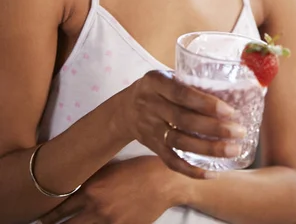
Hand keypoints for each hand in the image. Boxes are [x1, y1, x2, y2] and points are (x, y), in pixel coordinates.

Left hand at [38, 156, 185, 223]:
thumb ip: (91, 179)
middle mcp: (96, 207)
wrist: (164, 181)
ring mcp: (109, 222)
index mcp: (91, 188)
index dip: (47, 215)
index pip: (59, 207)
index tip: (41, 217)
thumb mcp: (110, 168)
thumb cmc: (138, 169)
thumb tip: (73, 186)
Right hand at [116, 70, 245, 177]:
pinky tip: (211, 173)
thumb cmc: (157, 89)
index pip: (181, 93)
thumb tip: (229, 88)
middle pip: (183, 120)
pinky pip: (170, 161)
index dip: (205, 103)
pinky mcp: (151, 146)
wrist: (125, 109)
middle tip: (238, 132)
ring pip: (179, 142)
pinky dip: (190, 169)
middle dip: (214, 128)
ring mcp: (150, 128)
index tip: (229, 111)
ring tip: (233, 149)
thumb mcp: (165, 76)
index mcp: (156, 82)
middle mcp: (151, 105)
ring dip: (208, 148)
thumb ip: (188, 81)